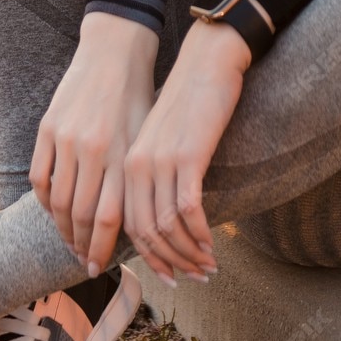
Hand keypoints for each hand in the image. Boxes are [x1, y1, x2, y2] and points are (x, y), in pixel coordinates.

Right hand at [30, 12, 158, 274]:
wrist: (115, 51)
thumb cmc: (139, 99)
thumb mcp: (144, 139)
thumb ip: (132, 180)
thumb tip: (126, 226)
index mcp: (123, 156)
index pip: (108, 219)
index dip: (101, 249)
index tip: (98, 268)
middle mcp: (95, 151)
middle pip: (80, 215)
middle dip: (81, 246)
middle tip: (84, 262)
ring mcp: (68, 139)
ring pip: (57, 201)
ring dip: (62, 229)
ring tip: (70, 242)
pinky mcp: (48, 128)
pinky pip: (39, 177)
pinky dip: (44, 200)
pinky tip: (54, 211)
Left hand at [123, 18, 250, 284]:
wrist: (208, 60)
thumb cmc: (190, 99)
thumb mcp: (162, 138)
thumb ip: (156, 172)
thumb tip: (164, 215)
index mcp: (128, 162)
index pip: (126, 224)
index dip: (146, 257)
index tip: (165, 276)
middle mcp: (138, 165)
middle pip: (144, 233)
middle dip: (167, 264)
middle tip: (190, 280)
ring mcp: (161, 161)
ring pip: (167, 227)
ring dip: (188, 254)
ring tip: (208, 268)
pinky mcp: (188, 156)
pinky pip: (189, 210)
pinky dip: (201, 234)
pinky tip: (214, 246)